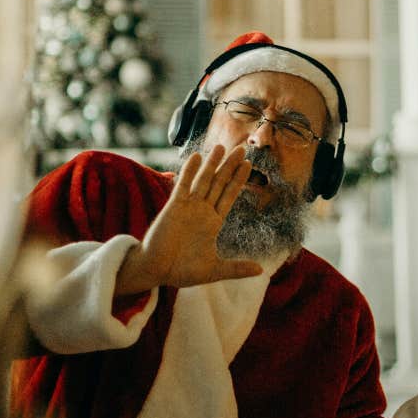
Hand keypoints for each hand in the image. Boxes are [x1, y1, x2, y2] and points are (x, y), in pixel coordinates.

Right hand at [115, 144, 262, 294]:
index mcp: (213, 222)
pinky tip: (196, 157)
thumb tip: (260, 271)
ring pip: (204, 180)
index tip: (248, 164)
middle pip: (219, 183)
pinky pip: (183, 185)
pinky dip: (189, 171)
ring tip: (222, 146)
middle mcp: (202, 211)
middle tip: (242, 148)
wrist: (157, 271)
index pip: (229, 195)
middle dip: (230, 166)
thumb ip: (236, 268)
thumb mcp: (214, 270)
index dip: (238, 180)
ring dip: (212, 163)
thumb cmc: (182, 271)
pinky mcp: (174, 206)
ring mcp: (188, 207)